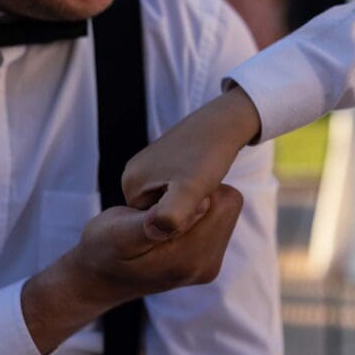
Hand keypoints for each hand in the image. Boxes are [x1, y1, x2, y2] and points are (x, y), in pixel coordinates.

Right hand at [22, 184, 243, 354]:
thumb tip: (197, 205)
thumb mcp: (118, 233)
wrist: (99, 278)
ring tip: (164, 212)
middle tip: (162, 203)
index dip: (196, 186)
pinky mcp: (206, 261)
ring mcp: (208, 265)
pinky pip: (216, 222)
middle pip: (227, 207)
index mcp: (188, 258)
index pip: (222, 202)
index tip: (166, 192)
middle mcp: (205, 265)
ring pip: (224, 212)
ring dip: (197, 203)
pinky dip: (197, 214)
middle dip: (199, 195)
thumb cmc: (103, 250)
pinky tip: (171, 220)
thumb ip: (156, 222)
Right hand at [121, 86, 260, 240]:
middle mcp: (132, 174)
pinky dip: (188, 190)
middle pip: (156, 214)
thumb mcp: (191, 189)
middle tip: (202, 196)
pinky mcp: (161, 162)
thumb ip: (172, 215)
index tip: (197, 204)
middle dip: (180, 212)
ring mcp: (146, 167)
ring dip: (186, 202)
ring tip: (203, 187)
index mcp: (130, 184)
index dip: (176, 223)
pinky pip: (172, 189)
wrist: (224, 122)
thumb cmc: (209, 155)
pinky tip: (203, 180)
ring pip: (166, 203)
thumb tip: (154, 232)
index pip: (149, 225)